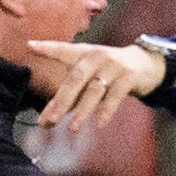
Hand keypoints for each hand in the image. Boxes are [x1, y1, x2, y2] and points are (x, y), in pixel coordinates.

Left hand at [29, 41, 166, 133]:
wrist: (145, 64)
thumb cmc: (107, 73)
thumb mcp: (88, 78)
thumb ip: (67, 98)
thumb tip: (43, 123)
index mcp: (83, 54)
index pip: (63, 49)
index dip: (47, 48)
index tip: (30, 46)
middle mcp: (97, 57)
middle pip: (75, 78)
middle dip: (62, 100)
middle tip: (52, 120)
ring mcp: (113, 66)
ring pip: (95, 90)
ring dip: (83, 110)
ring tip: (73, 128)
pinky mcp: (129, 77)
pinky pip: (116, 95)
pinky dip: (107, 110)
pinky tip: (99, 124)